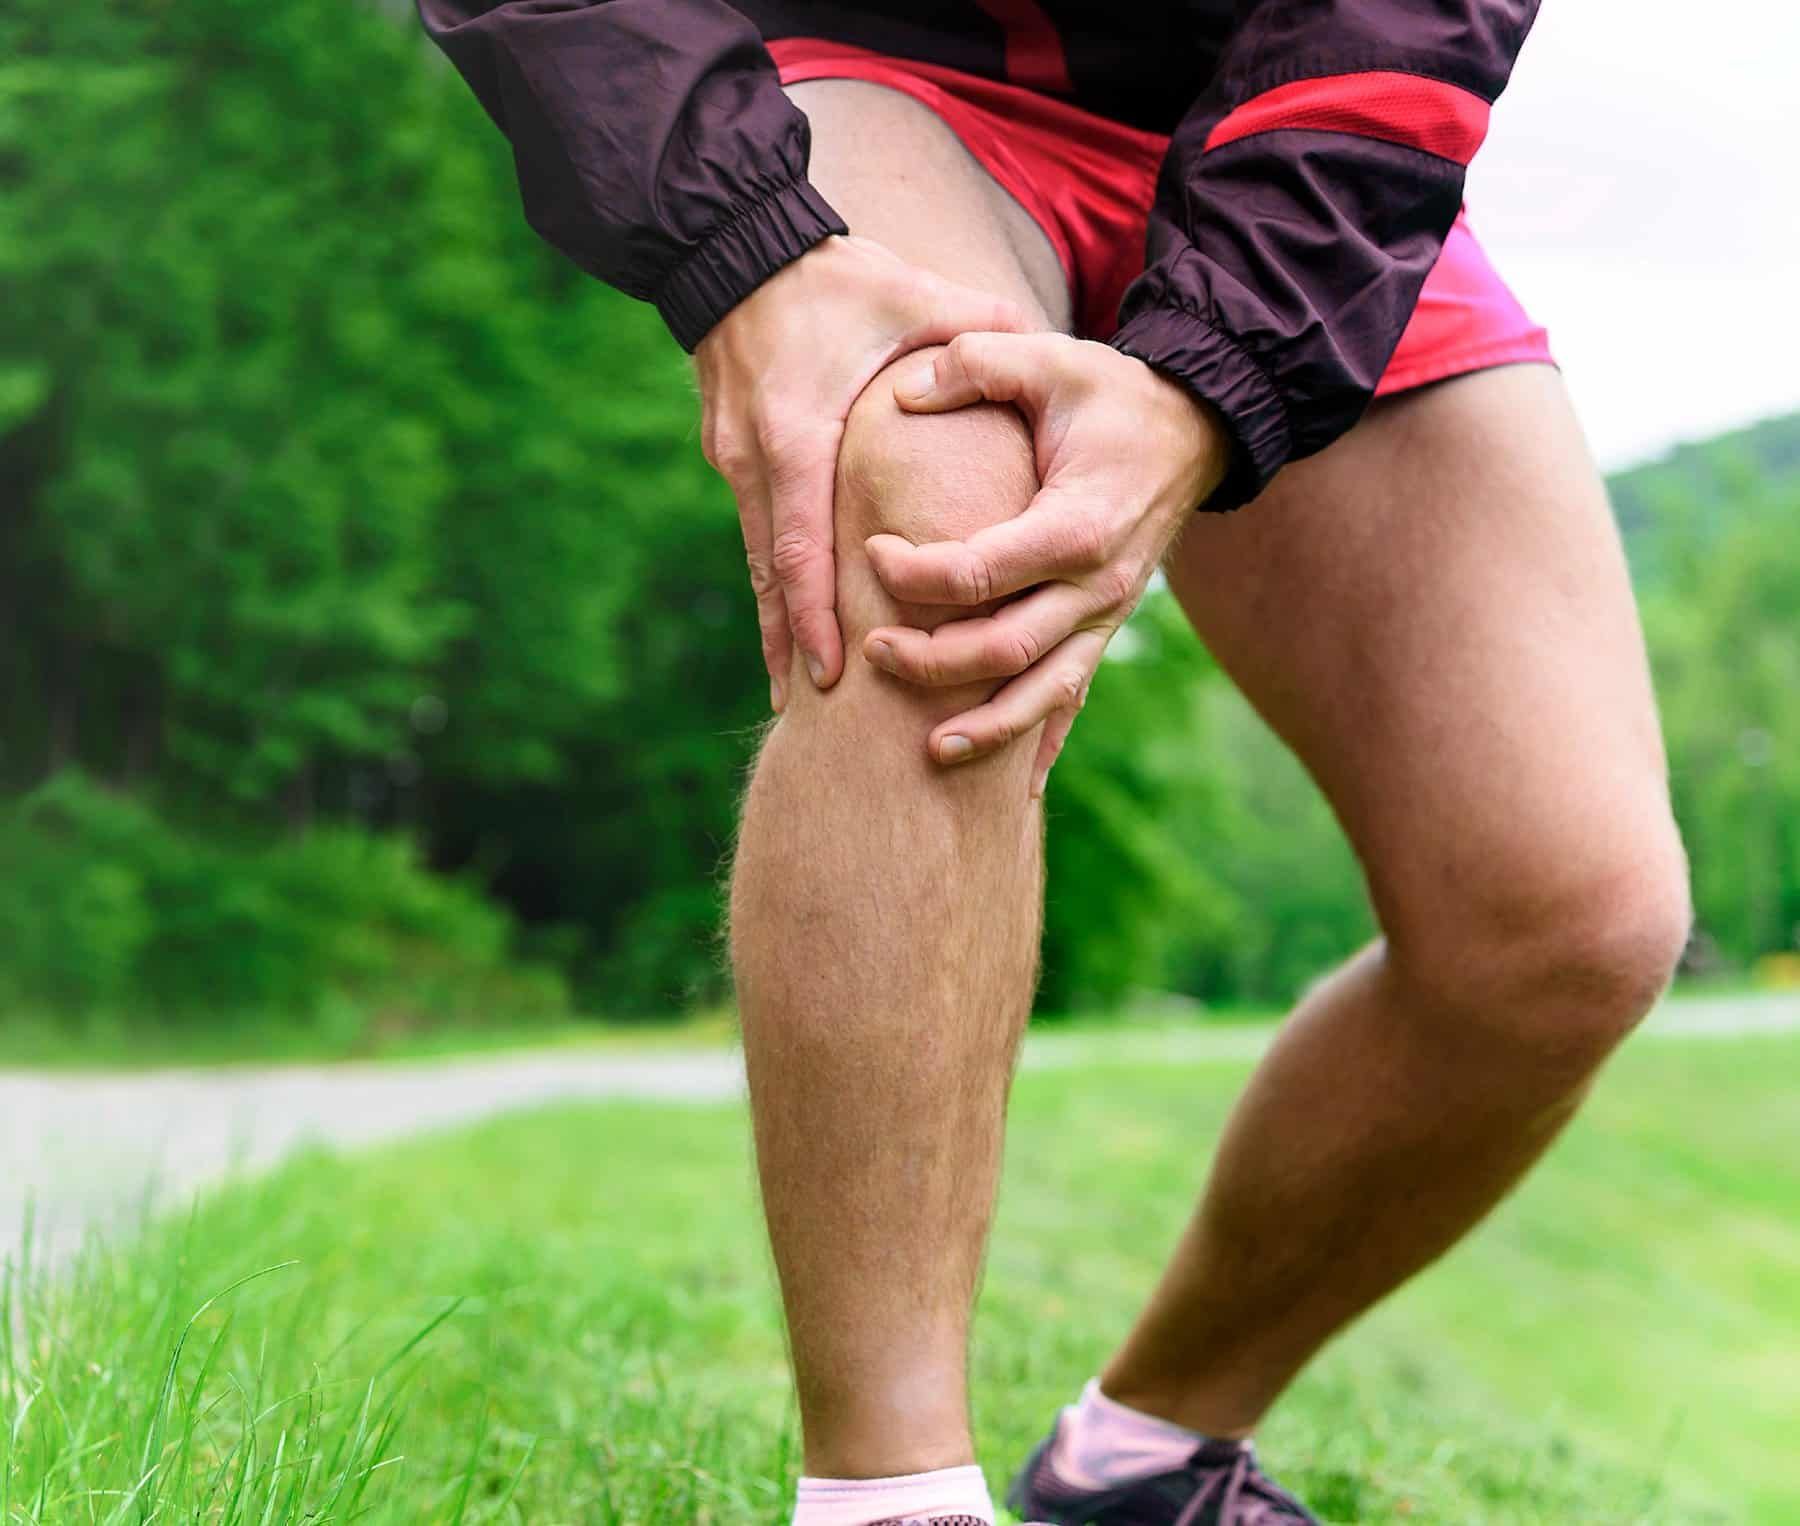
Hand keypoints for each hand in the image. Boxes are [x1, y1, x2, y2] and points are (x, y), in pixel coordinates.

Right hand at [694, 236, 1030, 710]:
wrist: (736, 244)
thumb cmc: (833, 276)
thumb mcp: (910, 298)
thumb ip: (977, 335)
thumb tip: (1041, 359)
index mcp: (798, 436)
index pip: (801, 547)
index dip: (814, 616)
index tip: (830, 674)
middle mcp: (757, 460)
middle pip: (769, 575)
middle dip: (789, 644)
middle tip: (808, 710)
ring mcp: (733, 459)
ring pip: (754, 561)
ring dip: (776, 623)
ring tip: (793, 689)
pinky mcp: (728, 451)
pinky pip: (754, 530)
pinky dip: (772, 581)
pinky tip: (788, 620)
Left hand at [862, 332, 1229, 796]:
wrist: (1192, 430)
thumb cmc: (1110, 395)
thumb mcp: (1050, 361)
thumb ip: (977, 365)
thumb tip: (906, 390)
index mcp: (1078, 523)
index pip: (985, 569)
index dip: (919, 572)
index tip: (871, 554)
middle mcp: (1098, 584)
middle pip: (1007, 648)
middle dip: (934, 661)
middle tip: (872, 651)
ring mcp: (1106, 616)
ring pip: (1043, 693)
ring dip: (985, 726)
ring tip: (926, 750)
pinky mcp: (1103, 630)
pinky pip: (1070, 696)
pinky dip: (1036, 741)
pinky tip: (1009, 794)